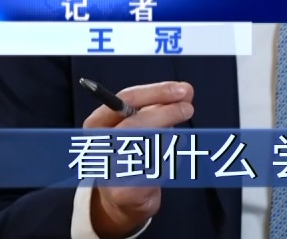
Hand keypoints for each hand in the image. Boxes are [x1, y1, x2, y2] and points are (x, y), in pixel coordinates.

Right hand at [82, 81, 194, 238]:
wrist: (122, 195)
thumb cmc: (133, 150)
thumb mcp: (143, 122)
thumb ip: (162, 104)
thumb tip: (186, 90)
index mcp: (98, 123)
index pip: (125, 99)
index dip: (156, 92)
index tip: (182, 90)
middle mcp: (98, 145)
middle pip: (133, 125)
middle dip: (165, 114)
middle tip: (188, 109)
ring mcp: (108, 170)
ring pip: (145, 148)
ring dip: (168, 140)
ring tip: (176, 140)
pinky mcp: (123, 192)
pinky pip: (155, 172)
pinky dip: (169, 162)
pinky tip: (170, 159)